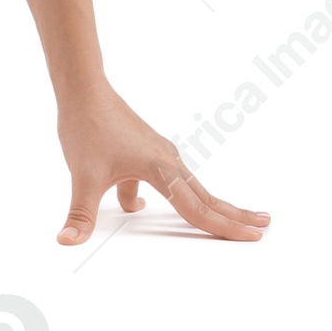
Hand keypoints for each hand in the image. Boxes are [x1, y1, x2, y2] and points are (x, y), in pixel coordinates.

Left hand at [53, 79, 269, 245]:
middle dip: (234, 215)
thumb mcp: (82, 176)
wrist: (83, 89)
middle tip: (265, 227)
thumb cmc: (86, 127)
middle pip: (206, 196)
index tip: (252, 238)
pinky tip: (144, 203)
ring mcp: (160, 152)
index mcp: (159, 169)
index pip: (196, 209)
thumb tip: (66, 241)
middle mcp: (167, 160)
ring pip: (192, 186)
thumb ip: (79, 214)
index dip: (224, 228)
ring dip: (213, 204)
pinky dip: (183, 193)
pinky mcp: (149, 149)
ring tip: (237, 216)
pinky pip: (173, 177)